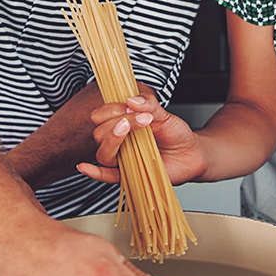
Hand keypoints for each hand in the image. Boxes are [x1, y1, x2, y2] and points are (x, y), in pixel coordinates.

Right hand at [77, 92, 205, 184]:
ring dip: (114, 139)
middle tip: (142, 118)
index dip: (111, 109)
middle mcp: (118, 142)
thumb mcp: (164, 114)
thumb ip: (149, 104)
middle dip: (117, 122)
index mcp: (120, 125)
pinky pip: (107, 176)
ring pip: (103, 152)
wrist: (191, 153)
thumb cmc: (175, 134)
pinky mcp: (128, 176)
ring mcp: (122, 160)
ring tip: (131, 128)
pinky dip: (94, 172)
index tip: (132, 105)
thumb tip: (131, 99)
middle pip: (99, 133)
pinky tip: (85, 167)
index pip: (100, 116)